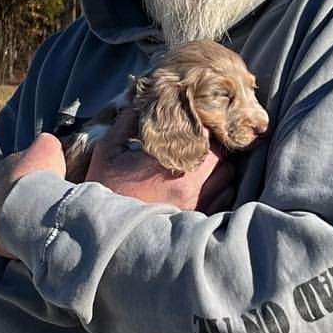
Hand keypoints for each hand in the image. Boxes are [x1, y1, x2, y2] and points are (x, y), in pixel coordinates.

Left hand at [0, 132, 66, 257]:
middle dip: (16, 192)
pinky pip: (7, 238)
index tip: (16, 161)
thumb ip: (43, 143)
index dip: (9, 157)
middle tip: (34, 195)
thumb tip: (45, 146)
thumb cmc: (39, 177)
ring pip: (2, 216)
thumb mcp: (47, 146)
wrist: (36, 213)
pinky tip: (34, 235)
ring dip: (16, 216)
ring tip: (36, 218)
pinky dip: (18, 236)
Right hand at [86, 107, 237, 214]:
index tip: (194, 125)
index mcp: (170, 164)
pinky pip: (225, 198)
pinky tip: (205, 185)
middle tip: (201, 144)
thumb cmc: (105, 187)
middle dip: (214, 147)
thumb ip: (125, 123)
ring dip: (220, 168)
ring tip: (204, 165)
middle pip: (222, 156)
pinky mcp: (197, 219)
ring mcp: (196, 205)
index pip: (205, 135)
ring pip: (228, 177)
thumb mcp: (108, 150)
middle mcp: (189, 186)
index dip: (202, 127)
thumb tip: (140, 105)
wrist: (104, 227)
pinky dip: (221, 188)